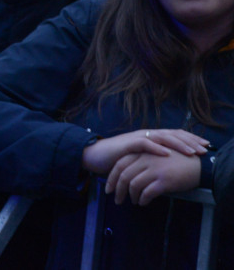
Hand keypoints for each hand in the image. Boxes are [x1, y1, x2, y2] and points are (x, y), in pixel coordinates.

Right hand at [82, 129, 208, 175]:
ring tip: (190, 152)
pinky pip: (144, 144)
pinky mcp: (128, 144)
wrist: (96, 155)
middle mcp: (147, 135)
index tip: (205, 146)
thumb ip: (154, 159)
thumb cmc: (118, 158)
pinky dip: (156, 148)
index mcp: (151, 137)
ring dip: (178, 145)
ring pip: (162, 137)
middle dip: (190, 142)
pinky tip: (166, 153)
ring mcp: (138, 138)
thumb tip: (171, 166)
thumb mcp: (141, 159)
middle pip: (172, 134)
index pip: (175, 135)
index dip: (190, 139)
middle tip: (204, 149)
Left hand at [105, 151, 200, 205]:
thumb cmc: (178, 161)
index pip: (120, 164)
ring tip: (132, 202)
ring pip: (134, 185)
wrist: (199, 165)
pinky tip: (143, 203)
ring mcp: (154, 169)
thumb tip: (128, 177)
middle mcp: (146, 159)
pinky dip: (142, 199)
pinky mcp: (164, 180)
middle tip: (116, 200)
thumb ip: (142, 162)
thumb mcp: (157, 156)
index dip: (112, 178)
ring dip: (131, 196)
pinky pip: (147, 193)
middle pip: (124, 175)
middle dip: (117, 189)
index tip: (109, 188)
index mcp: (142, 152)